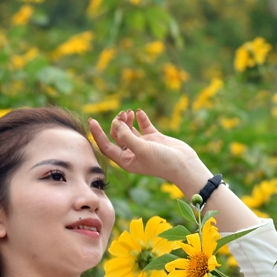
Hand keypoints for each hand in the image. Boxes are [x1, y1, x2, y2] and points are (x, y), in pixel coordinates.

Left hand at [88, 109, 211, 193]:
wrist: (184, 165)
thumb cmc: (162, 162)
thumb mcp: (142, 149)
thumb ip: (127, 136)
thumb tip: (116, 122)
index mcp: (126, 161)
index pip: (106, 147)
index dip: (97, 134)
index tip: (92, 120)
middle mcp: (133, 153)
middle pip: (117, 136)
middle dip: (117, 124)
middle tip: (122, 115)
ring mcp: (144, 145)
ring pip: (129, 130)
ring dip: (127, 120)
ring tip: (129, 113)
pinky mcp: (155, 138)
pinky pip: (144, 126)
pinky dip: (141, 119)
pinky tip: (140, 112)